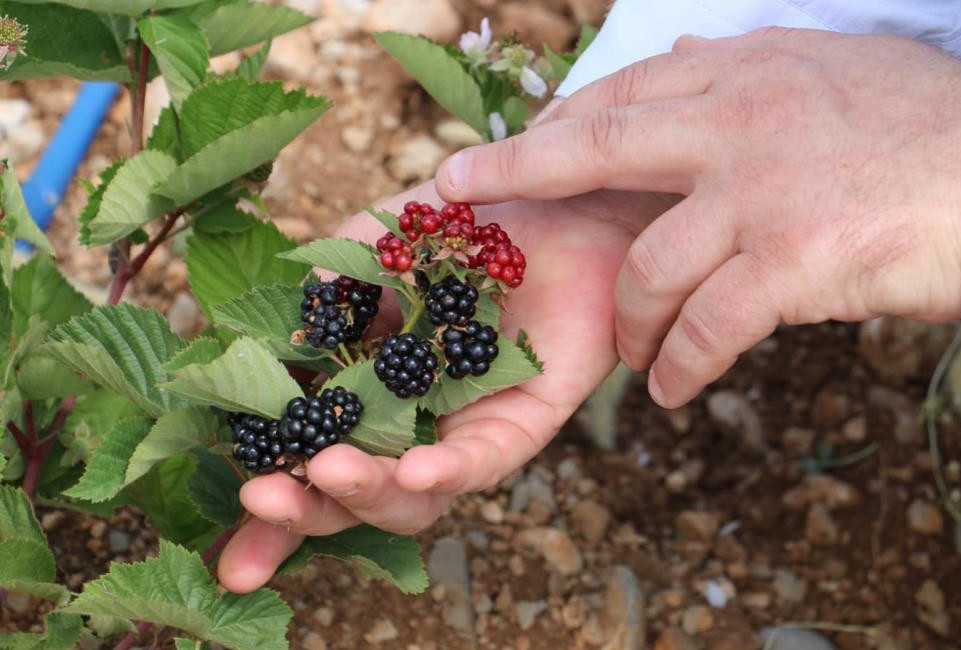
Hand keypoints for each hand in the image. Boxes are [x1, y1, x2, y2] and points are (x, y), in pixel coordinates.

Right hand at [217, 185, 672, 591]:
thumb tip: (268, 340)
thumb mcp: (375, 246)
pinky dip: (451, 467)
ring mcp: (465, 430)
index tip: (227, 533)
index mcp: (367, 393)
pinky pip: (487, 460)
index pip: (309, 459)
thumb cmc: (465, 228)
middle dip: (304, 509)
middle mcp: (413, 425)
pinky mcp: (524, 423)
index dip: (272, 503)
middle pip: (354, 494)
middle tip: (259, 497)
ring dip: (368, 490)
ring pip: (416, 494)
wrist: (555, 198)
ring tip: (329, 470)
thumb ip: (327, 289)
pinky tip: (419, 467)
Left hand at [433, 29, 960, 407]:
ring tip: (638, 356)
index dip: (556, 128)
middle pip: (597, 148)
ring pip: (652, 266)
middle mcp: (737, 127)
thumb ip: (745, 68)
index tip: (508, 151)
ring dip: (634, 322)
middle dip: (515, 170)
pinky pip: (708, 327)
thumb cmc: (924, 128)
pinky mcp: (790, 263)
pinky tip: (673, 390)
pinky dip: (682, 365)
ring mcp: (758, 195)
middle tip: (454, 194)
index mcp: (743, 77)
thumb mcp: (829, 69)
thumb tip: (683, 56)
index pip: (623, 97)